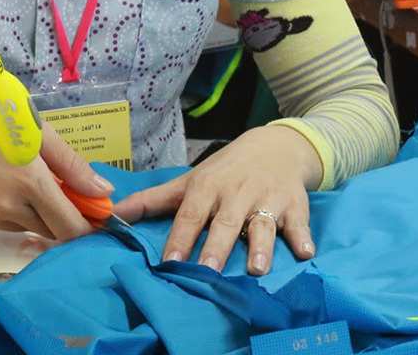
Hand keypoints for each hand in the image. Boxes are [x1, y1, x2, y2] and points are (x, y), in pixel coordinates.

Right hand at [0, 126, 113, 242]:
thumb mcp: (35, 129)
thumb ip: (70, 164)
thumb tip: (102, 191)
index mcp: (29, 183)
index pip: (70, 226)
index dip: (89, 227)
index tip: (97, 217)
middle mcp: (9, 208)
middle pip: (52, 231)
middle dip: (64, 218)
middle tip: (65, 193)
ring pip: (28, 227)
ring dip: (37, 213)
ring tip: (27, 181)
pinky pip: (5, 223)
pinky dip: (14, 211)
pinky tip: (6, 186)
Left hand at [111, 125, 318, 275]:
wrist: (276, 146)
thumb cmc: (226, 170)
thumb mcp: (190, 181)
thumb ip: (153, 201)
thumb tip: (112, 216)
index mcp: (207, 188)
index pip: (190, 215)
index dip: (180, 239)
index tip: (170, 263)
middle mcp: (237, 193)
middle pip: (226, 223)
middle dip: (217, 247)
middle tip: (209, 271)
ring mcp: (268, 199)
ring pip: (263, 224)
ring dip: (261, 246)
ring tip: (257, 268)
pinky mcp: (296, 205)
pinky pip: (300, 223)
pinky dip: (303, 237)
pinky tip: (305, 251)